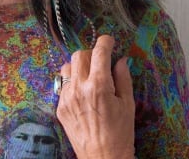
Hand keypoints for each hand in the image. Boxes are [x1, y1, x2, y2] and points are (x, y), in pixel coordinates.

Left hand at [56, 35, 134, 158]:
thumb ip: (123, 78)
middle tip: (101, 61)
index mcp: (99, 86)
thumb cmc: (120, 133)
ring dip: (79, 66)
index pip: (99, 51)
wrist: (103, 158)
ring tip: (90, 76)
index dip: (105, 42)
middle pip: (79, 55)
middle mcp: (80, 89)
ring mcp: (67, 98)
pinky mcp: (60, 108)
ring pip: (67, 67)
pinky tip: (83, 93)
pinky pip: (63, 85)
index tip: (109, 41)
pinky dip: (73, 82)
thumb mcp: (128, 104)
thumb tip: (120, 60)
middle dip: (91, 54)